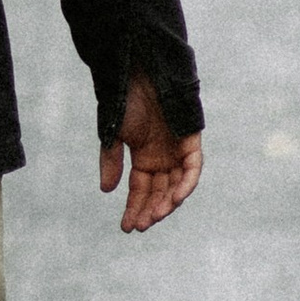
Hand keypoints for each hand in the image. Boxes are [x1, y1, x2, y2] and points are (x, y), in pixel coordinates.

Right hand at [101, 72, 202, 232]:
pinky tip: (173, 198)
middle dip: (149, 210)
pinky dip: (185, 185)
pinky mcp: (192, 142)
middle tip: (140, 226)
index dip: (134, 208)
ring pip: (177, 185)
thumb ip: (111, 161)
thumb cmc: (125, 100)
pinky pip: (192, 169)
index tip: (126, 227)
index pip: (140, 190)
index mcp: (144, 157)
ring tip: (154, 216)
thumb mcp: (114, 135)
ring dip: (167, 202)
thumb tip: (106, 190)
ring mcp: (178, 151)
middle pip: (159, 192)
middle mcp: (163, 158)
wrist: (139, 72)